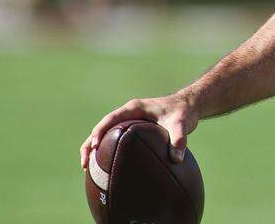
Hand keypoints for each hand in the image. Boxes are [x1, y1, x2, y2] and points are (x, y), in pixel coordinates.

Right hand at [80, 93, 199, 168]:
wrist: (189, 106)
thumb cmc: (183, 112)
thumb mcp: (182, 124)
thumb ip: (179, 140)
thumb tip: (176, 159)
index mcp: (134, 108)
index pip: (111, 119)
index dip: (100, 131)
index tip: (93, 145)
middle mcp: (128, 114)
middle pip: (101, 128)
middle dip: (89, 144)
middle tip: (85, 163)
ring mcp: (128, 121)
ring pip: (105, 135)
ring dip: (94, 149)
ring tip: (87, 168)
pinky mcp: (132, 130)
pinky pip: (114, 139)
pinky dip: (106, 150)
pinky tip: (104, 167)